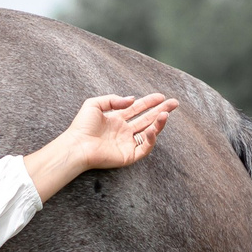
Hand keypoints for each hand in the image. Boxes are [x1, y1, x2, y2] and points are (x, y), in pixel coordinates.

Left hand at [23, 92, 178, 201]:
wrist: (76, 145)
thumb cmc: (81, 126)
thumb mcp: (94, 104)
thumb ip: (113, 99)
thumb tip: (132, 99)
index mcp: (116, 119)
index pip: (137, 109)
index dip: (150, 102)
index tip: (161, 96)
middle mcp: (123, 131)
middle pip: (147, 119)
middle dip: (161, 110)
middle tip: (174, 103)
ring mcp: (126, 143)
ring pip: (149, 133)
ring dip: (159, 123)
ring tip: (165, 114)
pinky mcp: (128, 155)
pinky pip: (144, 148)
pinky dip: (150, 139)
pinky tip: (151, 129)